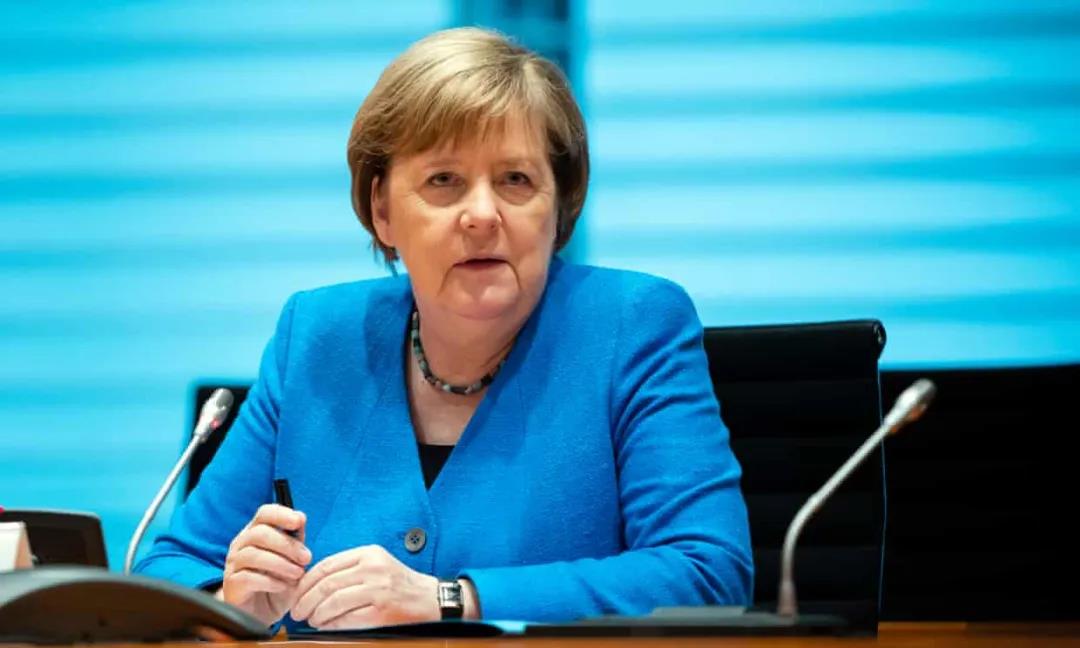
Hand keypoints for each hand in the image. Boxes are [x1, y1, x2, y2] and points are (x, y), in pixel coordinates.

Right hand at [219, 504, 310, 625]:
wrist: (259, 612)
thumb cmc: (276, 581)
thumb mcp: (291, 560)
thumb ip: (295, 540)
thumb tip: (300, 519)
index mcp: (256, 532)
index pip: (264, 513)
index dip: (281, 514)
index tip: (299, 522)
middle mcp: (241, 544)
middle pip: (260, 533)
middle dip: (287, 544)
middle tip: (306, 558)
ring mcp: (233, 564)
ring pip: (253, 554)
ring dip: (281, 564)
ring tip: (298, 574)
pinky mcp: (231, 584)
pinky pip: (248, 578)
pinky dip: (270, 581)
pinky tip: (283, 586)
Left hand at [290, 545, 438, 629]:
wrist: (431, 599)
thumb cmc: (399, 584)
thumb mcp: (376, 565)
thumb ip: (349, 568)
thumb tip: (311, 583)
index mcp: (369, 554)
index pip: (326, 565)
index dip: (306, 582)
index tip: (296, 593)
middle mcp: (373, 569)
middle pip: (326, 584)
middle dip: (305, 600)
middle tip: (297, 611)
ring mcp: (378, 590)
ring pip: (333, 602)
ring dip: (316, 614)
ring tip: (311, 620)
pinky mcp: (382, 611)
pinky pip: (347, 619)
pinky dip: (331, 624)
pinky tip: (326, 626)